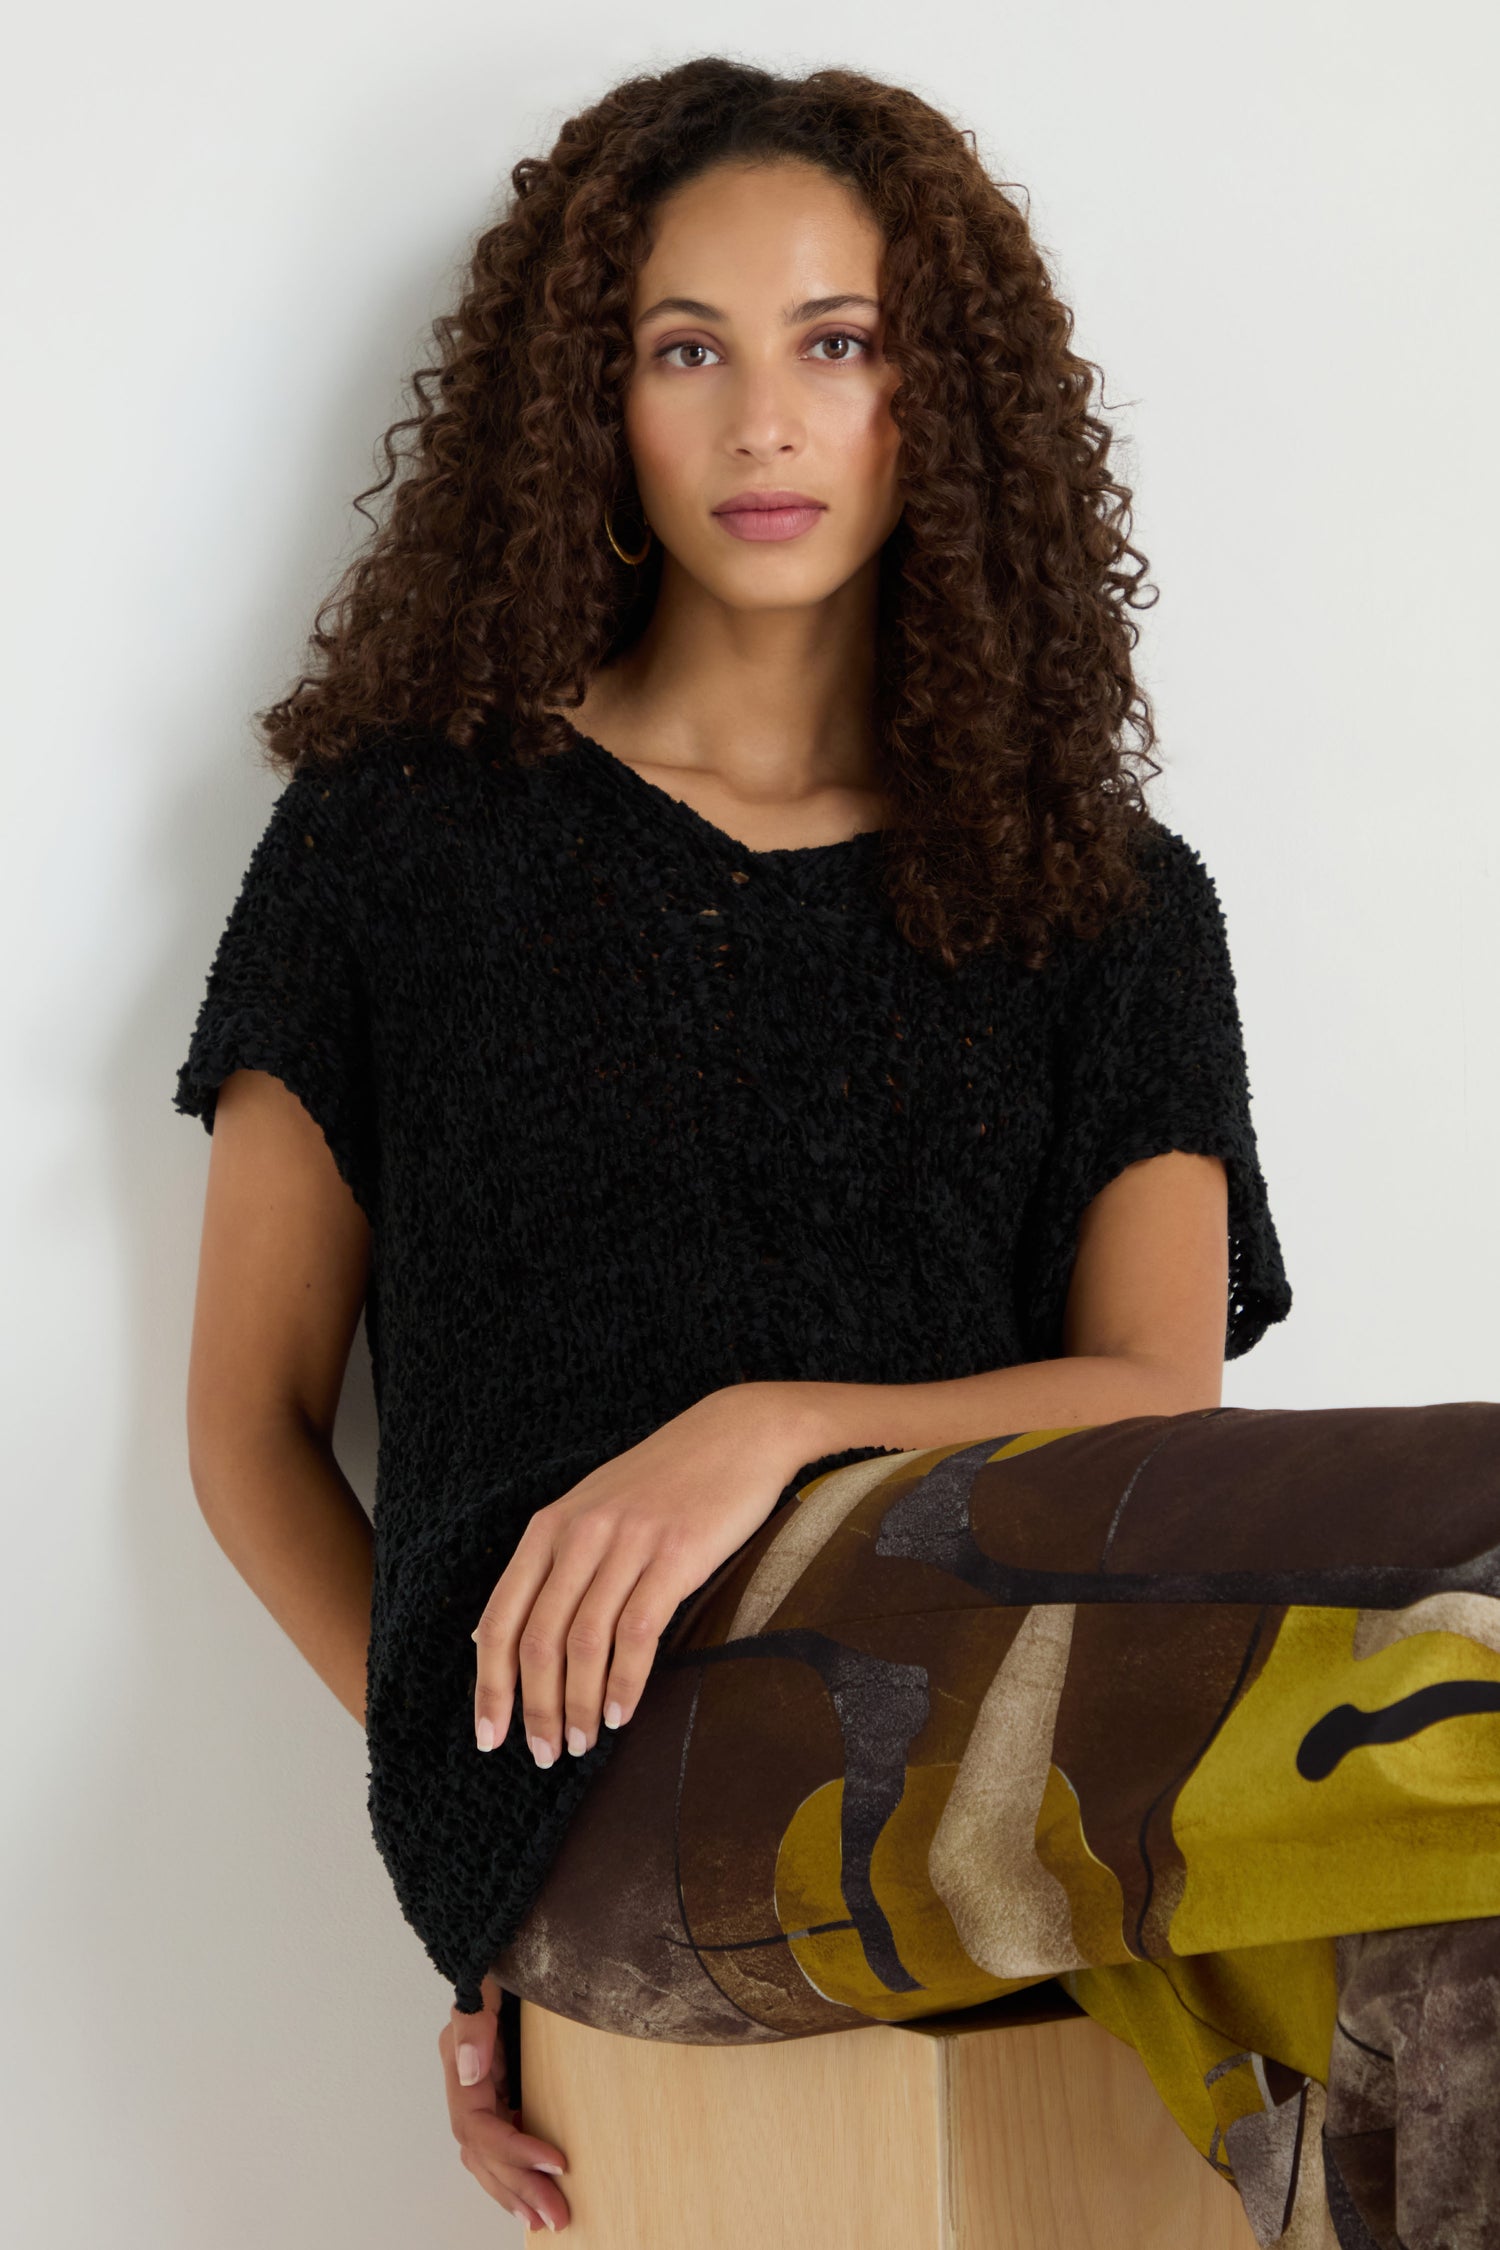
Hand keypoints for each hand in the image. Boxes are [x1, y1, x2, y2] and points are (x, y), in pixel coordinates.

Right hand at [440, 1973, 569, 2230]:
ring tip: (545, 2220)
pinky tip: (531, 2195)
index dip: (514, 2149)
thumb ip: (474, 2018)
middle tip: (556, 2216)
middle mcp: (464, 2078)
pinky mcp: (500, 2087)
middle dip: (517, 2186)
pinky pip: (499, 2141)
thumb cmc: (501, 1948)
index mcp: (459, 2058)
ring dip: (514, 2190)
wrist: (507, 1930)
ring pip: (486, 2155)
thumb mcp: (487, 1975)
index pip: (477, 2124)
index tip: (557, 2164)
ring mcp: (480, 2086)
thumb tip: (468, 2068)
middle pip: (481, 2150)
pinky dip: (513, 2172)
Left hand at [471, 1381, 825, 1766]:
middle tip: (544, 1754)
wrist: (737, 1432)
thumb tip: (486, 1636)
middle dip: (533, 1708)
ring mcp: (627, 1542)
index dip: (490, 1684)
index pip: (502, 1617)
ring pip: (583, 1642)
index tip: (489, 1735)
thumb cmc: (665, 1479)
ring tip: (582, 1743)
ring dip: (579, 1705)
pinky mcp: (675, 1554)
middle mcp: (580, 1533)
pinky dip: (625, 1682)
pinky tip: (624, 1713)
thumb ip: (545, 1567)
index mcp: (551, 1525)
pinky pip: (637, 1631)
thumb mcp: (590, 1508)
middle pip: (538, 1638)